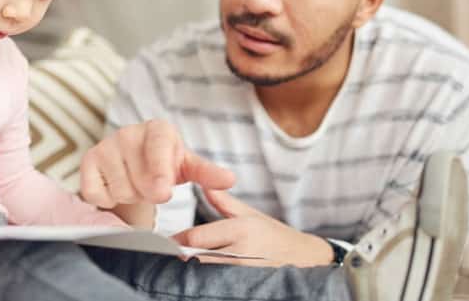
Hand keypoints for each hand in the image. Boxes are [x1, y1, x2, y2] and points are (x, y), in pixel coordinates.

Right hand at [80, 120, 234, 207]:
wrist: (134, 160)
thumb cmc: (166, 162)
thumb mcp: (188, 166)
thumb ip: (207, 173)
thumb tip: (230, 179)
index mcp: (158, 129)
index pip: (158, 149)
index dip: (160, 172)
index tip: (163, 193)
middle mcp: (128, 132)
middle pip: (139, 180)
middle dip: (148, 193)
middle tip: (152, 187)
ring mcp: (105, 145)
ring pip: (119, 190)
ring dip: (130, 196)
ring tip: (135, 184)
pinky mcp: (87, 161)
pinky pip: (96, 194)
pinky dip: (108, 199)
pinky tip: (116, 187)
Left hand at [171, 188, 332, 266]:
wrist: (304, 259)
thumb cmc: (275, 234)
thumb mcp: (250, 214)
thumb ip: (224, 202)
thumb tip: (205, 185)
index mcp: (240, 229)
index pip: (198, 237)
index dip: (178, 240)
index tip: (164, 240)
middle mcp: (241, 252)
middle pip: (198, 258)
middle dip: (182, 256)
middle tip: (164, 253)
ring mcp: (243, 271)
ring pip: (207, 272)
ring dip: (192, 268)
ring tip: (179, 263)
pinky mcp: (245, 285)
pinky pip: (218, 282)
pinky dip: (206, 278)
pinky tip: (199, 275)